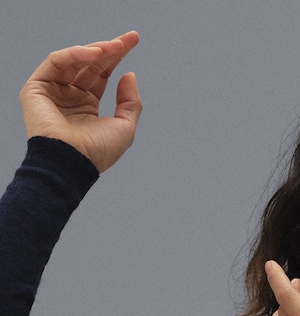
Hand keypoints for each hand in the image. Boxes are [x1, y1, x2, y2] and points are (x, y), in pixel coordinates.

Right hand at [19, 32, 142, 172]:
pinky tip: (94, 53)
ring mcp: (53, 91)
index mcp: (87, 105)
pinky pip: (56, 62)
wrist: (73, 163)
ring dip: (95, 50)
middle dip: (110, 49)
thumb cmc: (98, 152)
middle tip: (127, 39)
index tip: (133, 41)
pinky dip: (75, 54)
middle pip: (90, 64)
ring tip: (114, 46)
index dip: (117, 57)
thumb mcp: (125, 127)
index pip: (102, 74)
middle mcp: (70, 96)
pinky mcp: (37, 88)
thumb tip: (129, 75)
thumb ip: (130, 102)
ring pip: (74, 60)